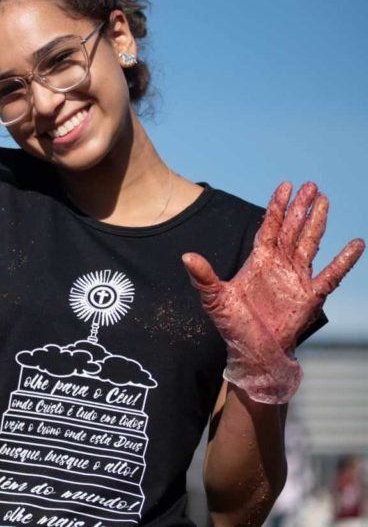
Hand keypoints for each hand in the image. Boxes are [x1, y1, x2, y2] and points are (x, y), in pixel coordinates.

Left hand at [182, 182, 363, 403]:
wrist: (254, 352)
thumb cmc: (234, 326)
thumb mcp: (215, 300)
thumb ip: (203, 277)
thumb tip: (187, 257)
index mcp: (258, 261)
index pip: (270, 227)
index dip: (277, 207)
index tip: (285, 186)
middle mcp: (279, 265)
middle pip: (292, 229)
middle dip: (301, 208)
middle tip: (311, 185)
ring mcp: (297, 278)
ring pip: (310, 243)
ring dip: (317, 223)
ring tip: (325, 201)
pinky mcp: (311, 296)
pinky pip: (331, 274)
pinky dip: (344, 259)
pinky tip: (357, 243)